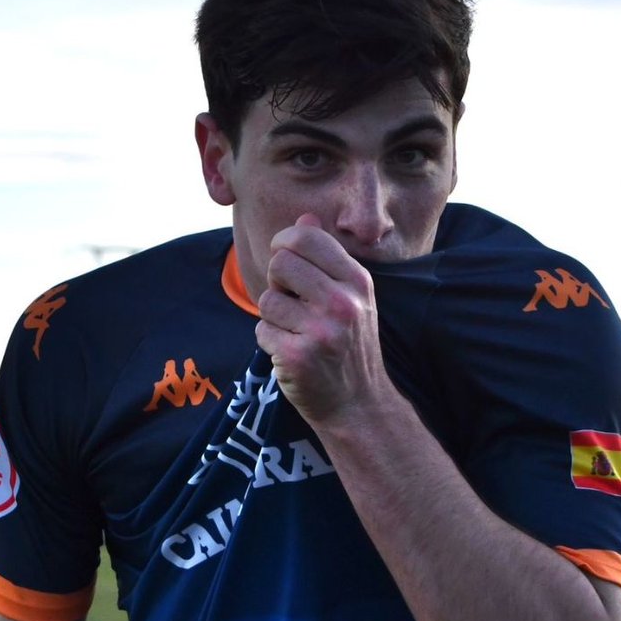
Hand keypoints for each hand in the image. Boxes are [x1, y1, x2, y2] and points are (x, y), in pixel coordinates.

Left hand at [256, 214, 390, 426]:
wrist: (359, 404)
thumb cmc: (349, 345)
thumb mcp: (351, 297)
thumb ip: (326, 256)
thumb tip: (305, 216)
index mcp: (357, 281)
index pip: (306, 236)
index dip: (284, 243)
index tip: (284, 259)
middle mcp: (343, 303)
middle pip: (280, 262)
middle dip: (277, 282)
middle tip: (292, 304)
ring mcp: (321, 331)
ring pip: (266, 300)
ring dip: (273, 317)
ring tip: (296, 332)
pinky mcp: (297, 357)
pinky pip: (261, 331)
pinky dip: (270, 343)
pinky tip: (292, 354)